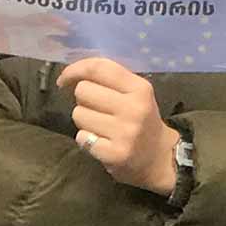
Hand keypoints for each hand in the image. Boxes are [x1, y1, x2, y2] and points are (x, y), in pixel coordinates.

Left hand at [56, 57, 176, 196]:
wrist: (160, 158)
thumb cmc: (142, 120)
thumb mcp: (136, 93)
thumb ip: (110, 79)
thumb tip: (71, 73)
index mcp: (140, 88)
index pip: (98, 68)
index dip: (75, 70)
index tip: (64, 79)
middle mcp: (134, 108)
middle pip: (83, 91)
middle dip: (83, 99)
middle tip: (97, 109)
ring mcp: (125, 133)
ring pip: (78, 114)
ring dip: (84, 120)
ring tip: (100, 127)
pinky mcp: (115, 154)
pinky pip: (81, 137)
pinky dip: (86, 139)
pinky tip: (101, 142)